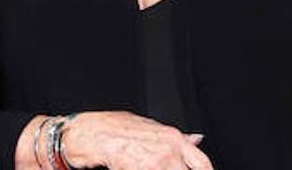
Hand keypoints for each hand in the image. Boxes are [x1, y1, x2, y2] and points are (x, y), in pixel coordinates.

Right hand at [62, 111, 212, 169]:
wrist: (88, 134)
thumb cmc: (113, 128)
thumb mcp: (149, 126)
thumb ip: (175, 138)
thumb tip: (197, 140)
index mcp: (174, 137)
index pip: (202, 163)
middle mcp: (169, 150)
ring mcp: (157, 164)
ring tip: (149, 167)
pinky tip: (134, 169)